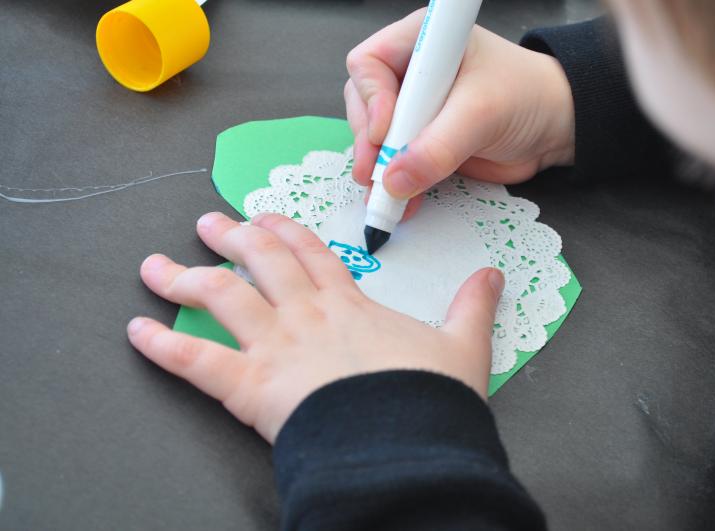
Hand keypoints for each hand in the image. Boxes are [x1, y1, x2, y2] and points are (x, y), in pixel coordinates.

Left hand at [127, 212, 503, 442]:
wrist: (403, 442)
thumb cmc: (427, 397)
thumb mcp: (462, 346)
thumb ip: (473, 306)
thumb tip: (493, 275)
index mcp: (348, 304)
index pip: (311, 253)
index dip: (285, 230)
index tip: (265, 216)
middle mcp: (305, 314)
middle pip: (259, 260)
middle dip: (230, 237)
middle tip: (207, 223)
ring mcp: (274, 346)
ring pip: (219, 296)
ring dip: (183, 277)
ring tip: (154, 264)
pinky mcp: (250, 387)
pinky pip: (197, 361)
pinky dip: (163, 346)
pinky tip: (138, 331)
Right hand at [344, 9, 574, 208]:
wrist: (557, 128)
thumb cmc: (528, 96)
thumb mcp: (480, 115)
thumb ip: (437, 148)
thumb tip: (394, 180)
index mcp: (421, 43)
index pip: (369, 64)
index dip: (371, 100)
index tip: (386, 133)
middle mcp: (411, 73)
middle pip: (363, 104)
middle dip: (369, 142)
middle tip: (377, 174)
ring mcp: (415, 109)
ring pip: (375, 138)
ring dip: (378, 169)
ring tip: (385, 197)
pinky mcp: (423, 142)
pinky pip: (396, 164)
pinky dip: (395, 185)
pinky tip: (401, 204)